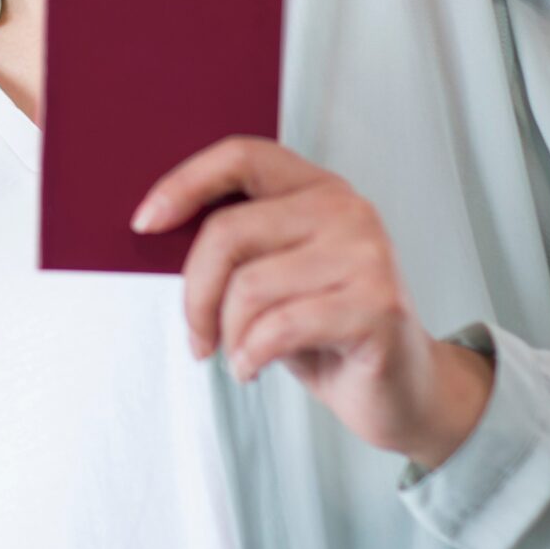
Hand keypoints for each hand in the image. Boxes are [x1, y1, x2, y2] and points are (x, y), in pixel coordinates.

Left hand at [135, 137, 493, 470]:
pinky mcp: (378, 306)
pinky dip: (250, 355)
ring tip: (238, 355)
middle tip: (196, 336)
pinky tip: (252, 369)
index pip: (242, 155)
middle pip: (227, 232)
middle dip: (195, 294)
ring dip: (227, 334)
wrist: (405, 393)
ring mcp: (368, 255)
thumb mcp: (272, 279)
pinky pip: (279, 327)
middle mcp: (347, 210)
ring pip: (248, 286)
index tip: (144, 224)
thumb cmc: (323, 333)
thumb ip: (235, 250)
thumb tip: (153, 233)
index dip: (185, 182)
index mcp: (317, 189)